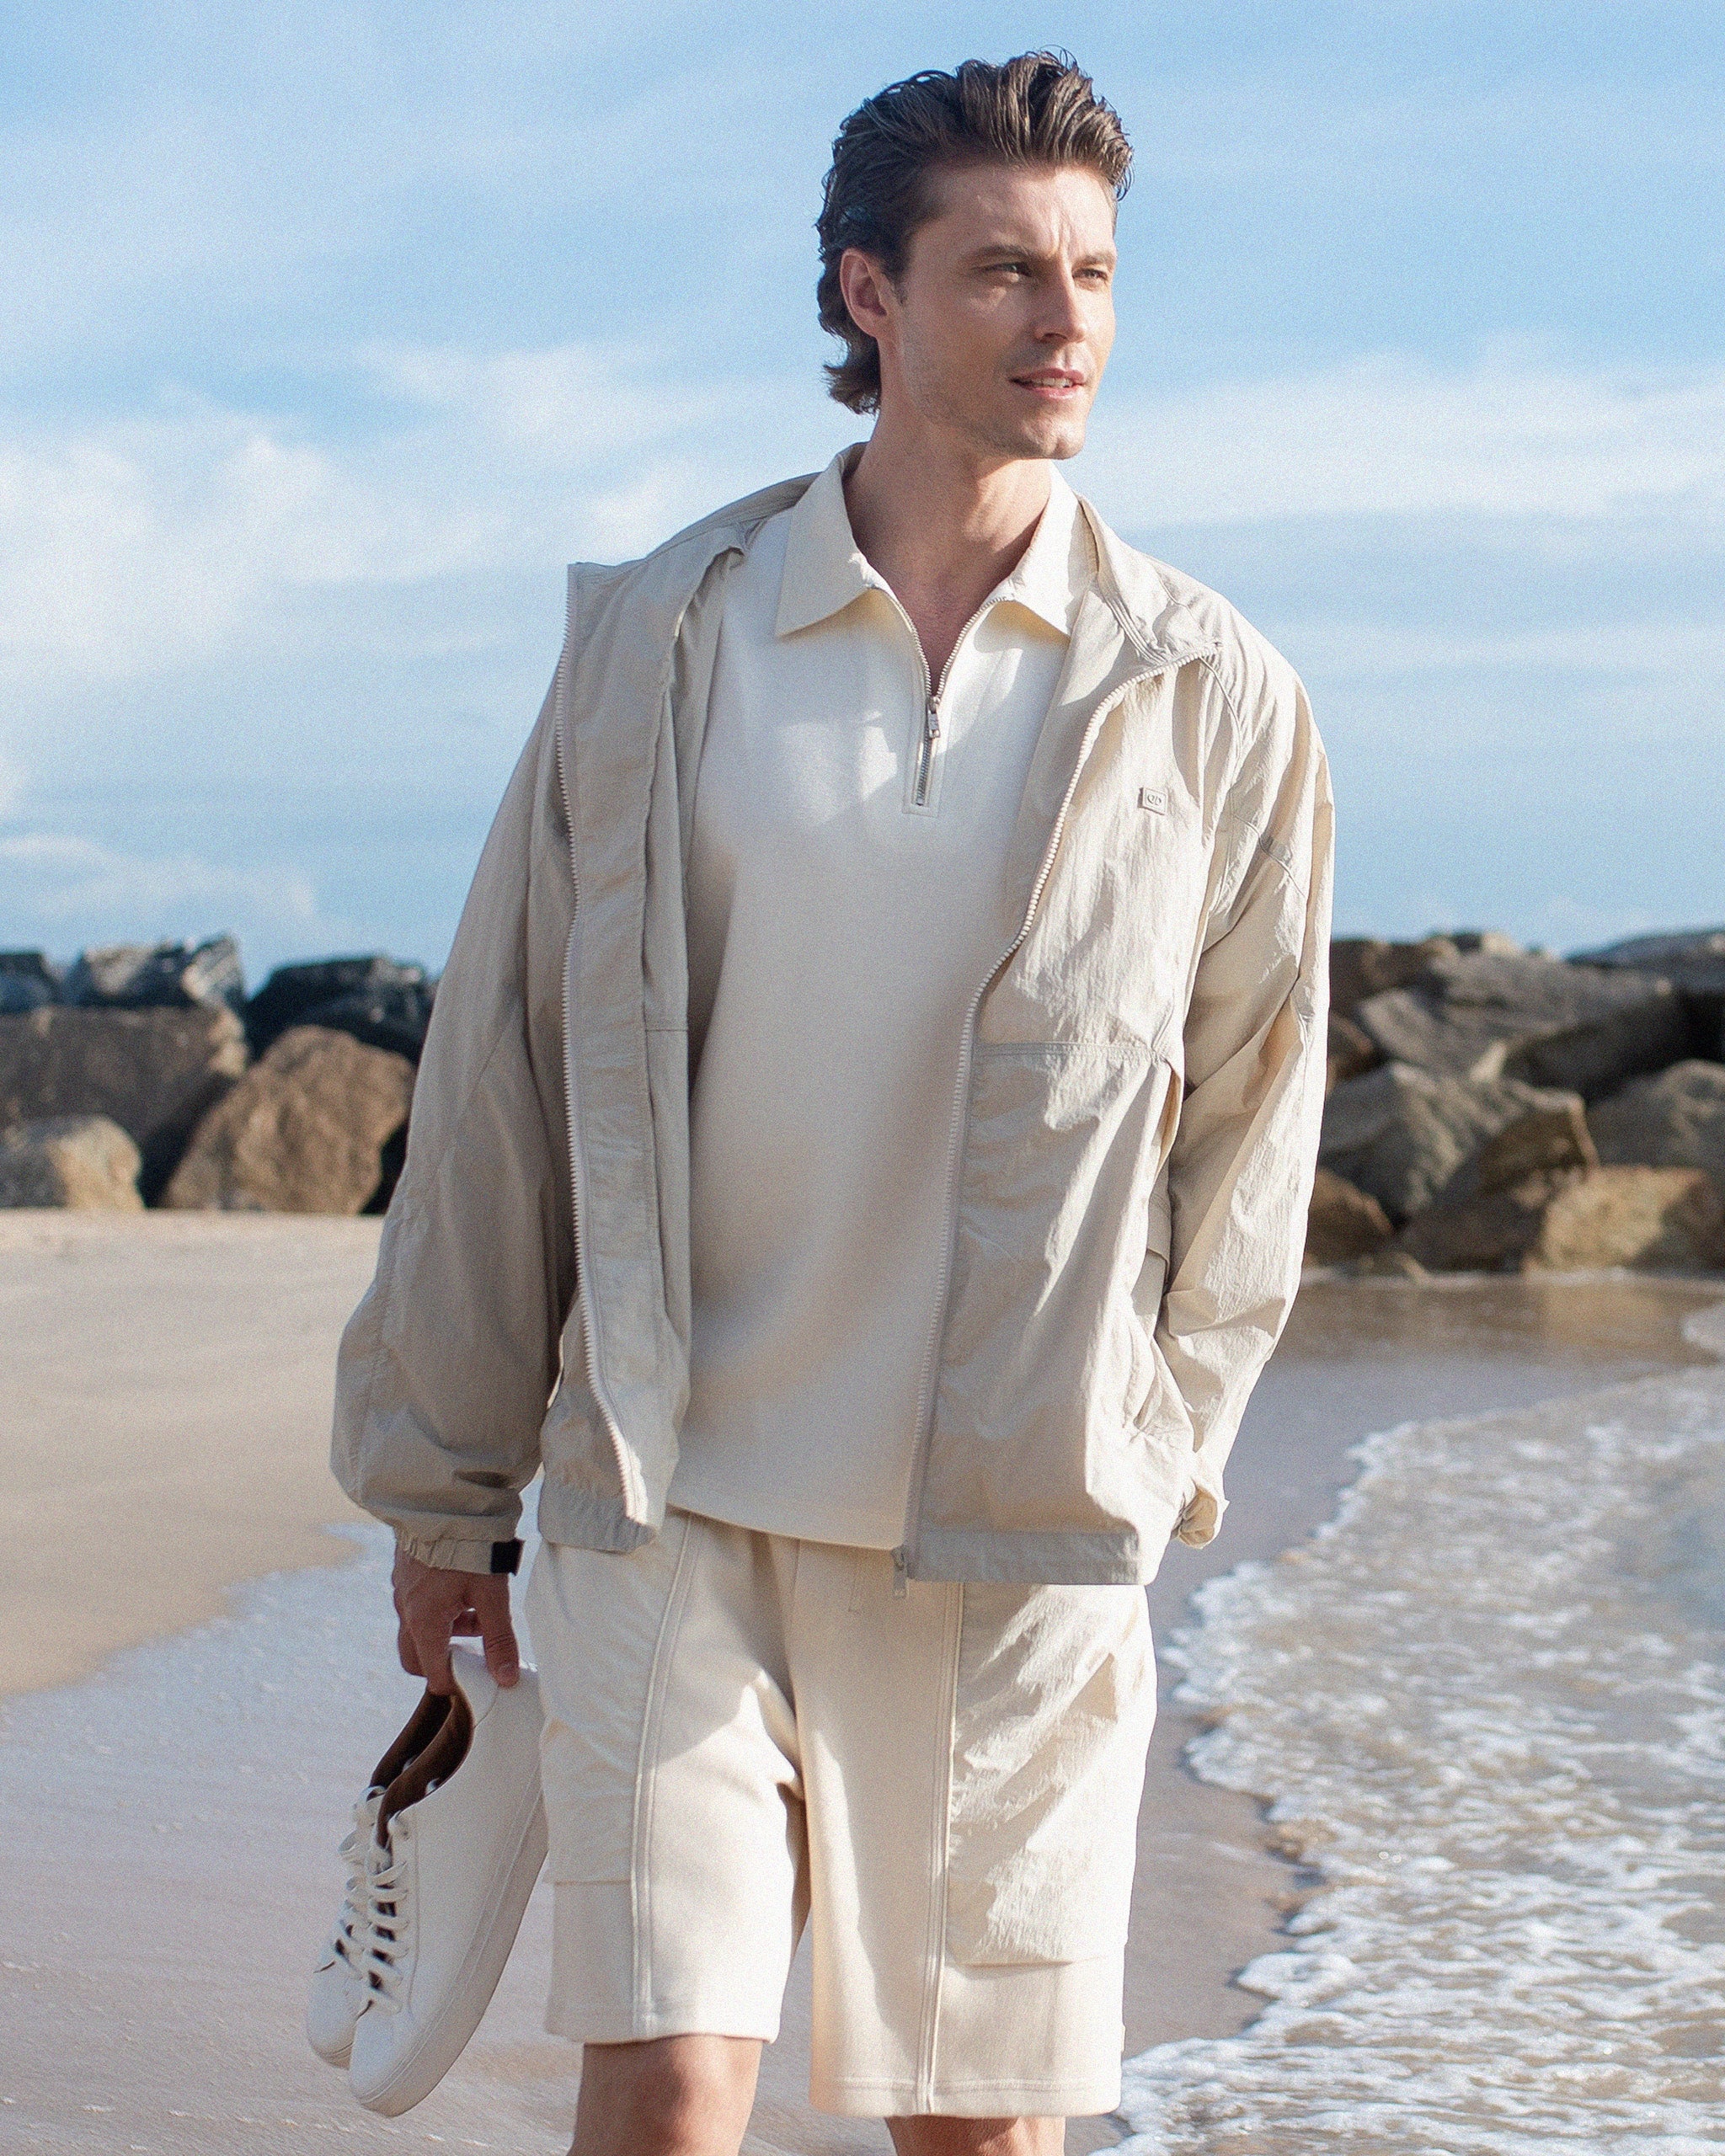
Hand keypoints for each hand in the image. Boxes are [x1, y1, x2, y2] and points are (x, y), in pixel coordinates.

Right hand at [391, 1548, 520, 1695]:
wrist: (445, 1501)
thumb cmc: (470, 1549)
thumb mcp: (492, 1595)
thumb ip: (499, 1639)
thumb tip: (506, 1679)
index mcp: (424, 1622)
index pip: (433, 1675)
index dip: (457, 1682)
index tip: (480, 1676)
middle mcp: (406, 1610)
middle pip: (416, 1657)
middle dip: (443, 1660)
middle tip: (474, 1649)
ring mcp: (402, 1591)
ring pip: (418, 1628)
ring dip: (445, 1631)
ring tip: (478, 1612)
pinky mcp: (404, 1573)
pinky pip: (416, 1604)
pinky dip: (438, 1609)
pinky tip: (464, 1590)